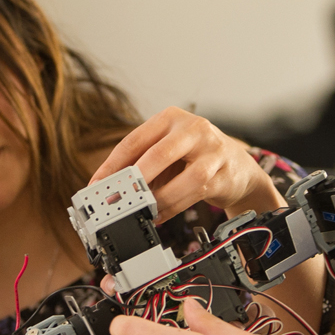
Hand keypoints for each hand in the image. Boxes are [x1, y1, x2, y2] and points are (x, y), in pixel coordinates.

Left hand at [91, 107, 283, 220]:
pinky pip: (196, 194)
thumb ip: (142, 165)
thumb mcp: (167, 152)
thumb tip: (110, 190)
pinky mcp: (224, 173)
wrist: (238, 168)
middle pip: (159, 154)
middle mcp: (193, 128)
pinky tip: (159, 216)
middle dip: (135, 180)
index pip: (134, 140)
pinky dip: (173, 208)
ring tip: (143, 212)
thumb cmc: (195, 158)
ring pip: (184, 178)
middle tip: (118, 200)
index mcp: (170, 118)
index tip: (96, 186)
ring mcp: (213, 150)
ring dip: (159, 199)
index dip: (112, 165)